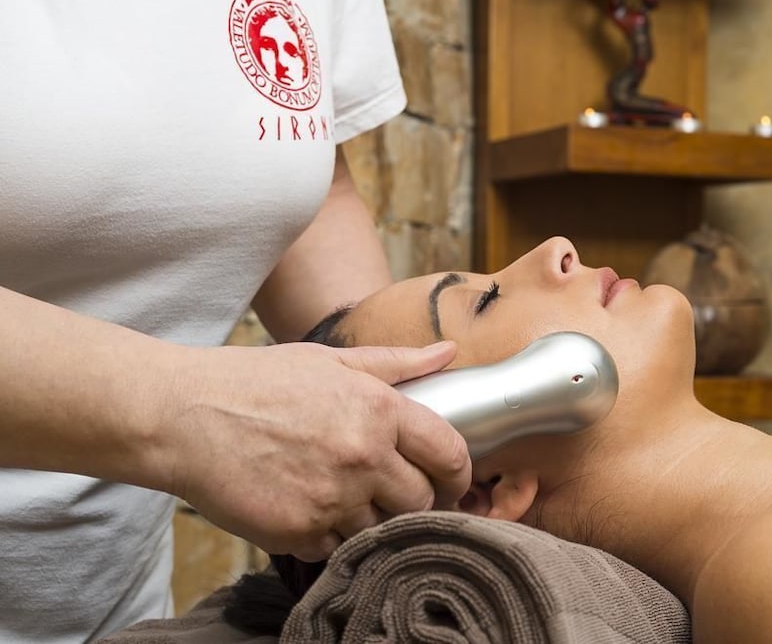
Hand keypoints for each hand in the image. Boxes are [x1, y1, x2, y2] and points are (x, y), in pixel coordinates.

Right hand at [156, 340, 470, 561]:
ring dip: (370, 519)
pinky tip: (308, 508)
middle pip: (422, 501)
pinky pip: (337, 548)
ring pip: (381, 530)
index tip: (452, 481)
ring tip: (340, 495)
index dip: (459, 473)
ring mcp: (331, 500)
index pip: (450, 454)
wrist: (183, 416)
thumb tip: (449, 353)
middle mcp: (362, 457)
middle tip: (393, 491)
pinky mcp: (298, 532)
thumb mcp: (329, 360)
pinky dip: (330, 536)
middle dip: (415, 499)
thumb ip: (397, 362)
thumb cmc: (255, 382)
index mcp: (378, 411)